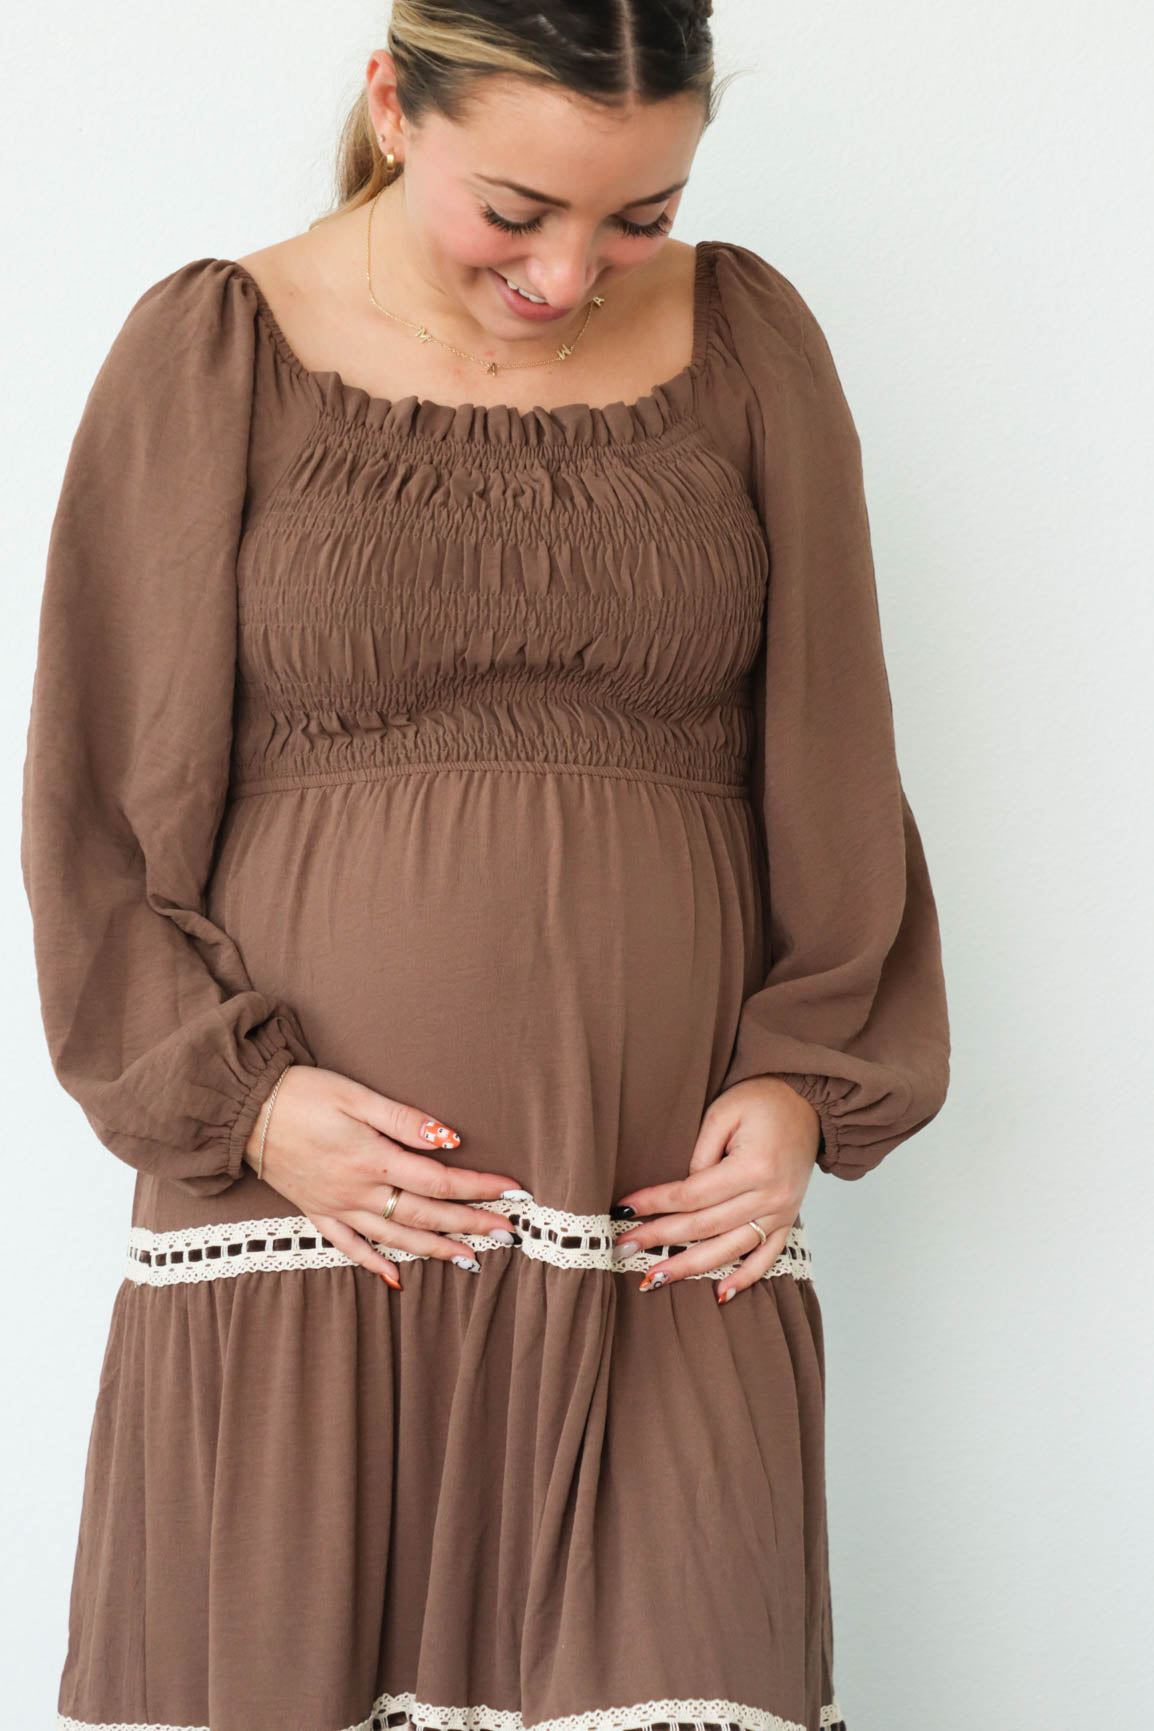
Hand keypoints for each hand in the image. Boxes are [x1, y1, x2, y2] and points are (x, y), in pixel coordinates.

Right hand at [243, 1065, 530, 1288]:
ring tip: (471, 1258)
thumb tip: (448, 1139)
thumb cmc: (301, 1094)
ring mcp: (336, 1206)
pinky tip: (394, 1278)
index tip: (514, 1191)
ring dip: (435, 1250)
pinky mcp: (316, 1211)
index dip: (480, 1187)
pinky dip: (373, 1264)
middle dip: (470, 1224)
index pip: (439, 1181)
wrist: (242, 1110)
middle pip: (425, 1215)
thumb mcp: (355, 1094)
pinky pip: (348, 1247)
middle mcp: (358, 1191)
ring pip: (394, 1237)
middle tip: (507, 1232)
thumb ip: (403, 1119)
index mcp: (373, 1159)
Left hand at [610, 1077, 820, 1303]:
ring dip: (690, 1267)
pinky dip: (745, 1278)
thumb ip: (699, 1153)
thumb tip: (679, 1194)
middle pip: (705, 1226)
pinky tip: (720, 1294)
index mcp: (753, 1167)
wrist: (807, 1102)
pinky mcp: (788, 1219)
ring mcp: (782, 1213)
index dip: (656, 1203)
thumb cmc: (761, 1100)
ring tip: (654, 1278)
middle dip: (660, 1238)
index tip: (624, 1209)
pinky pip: (767, 1257)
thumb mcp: (723, 1112)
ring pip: (730, 1249)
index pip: (692, 1194)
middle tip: (623, 1248)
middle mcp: (770, 1196)